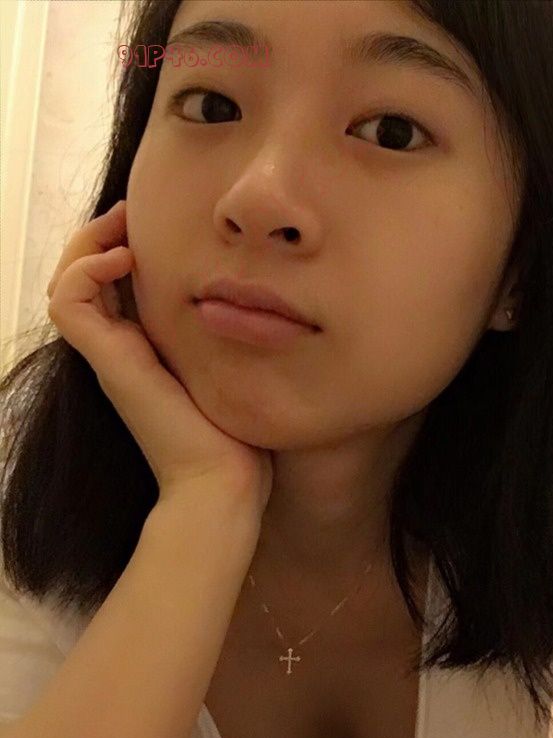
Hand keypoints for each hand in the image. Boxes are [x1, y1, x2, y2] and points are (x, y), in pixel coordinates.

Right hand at [46, 200, 272, 516]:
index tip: (157, 224)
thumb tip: (258, 300)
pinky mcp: (106, 361)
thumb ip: (228, 336)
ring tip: (126, 225)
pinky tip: (127, 257)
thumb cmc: (237, 434)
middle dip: (102, 235)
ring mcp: (109, 355)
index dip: (124, 246)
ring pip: (65, 282)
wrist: (222, 480)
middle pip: (83, 277)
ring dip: (88, 243)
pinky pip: (67, 300)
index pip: (115, 284)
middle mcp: (120, 349)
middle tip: (134, 212)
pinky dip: (86, 268)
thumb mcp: (233, 368)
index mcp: (146, 349)